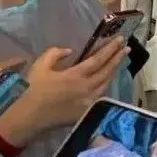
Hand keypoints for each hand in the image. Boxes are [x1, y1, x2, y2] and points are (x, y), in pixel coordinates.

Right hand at [0, 40, 127, 147]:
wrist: (30, 116)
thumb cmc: (34, 90)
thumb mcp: (40, 66)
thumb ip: (55, 54)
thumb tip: (69, 51)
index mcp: (76, 75)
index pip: (99, 59)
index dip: (111, 49)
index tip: (120, 40)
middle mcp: (87, 88)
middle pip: (107, 71)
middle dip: (118, 58)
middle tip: (126, 48)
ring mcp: (89, 100)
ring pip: (106, 83)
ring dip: (113, 71)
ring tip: (118, 61)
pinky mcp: (88, 110)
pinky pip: (101, 95)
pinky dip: (105, 85)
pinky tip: (107, 80)